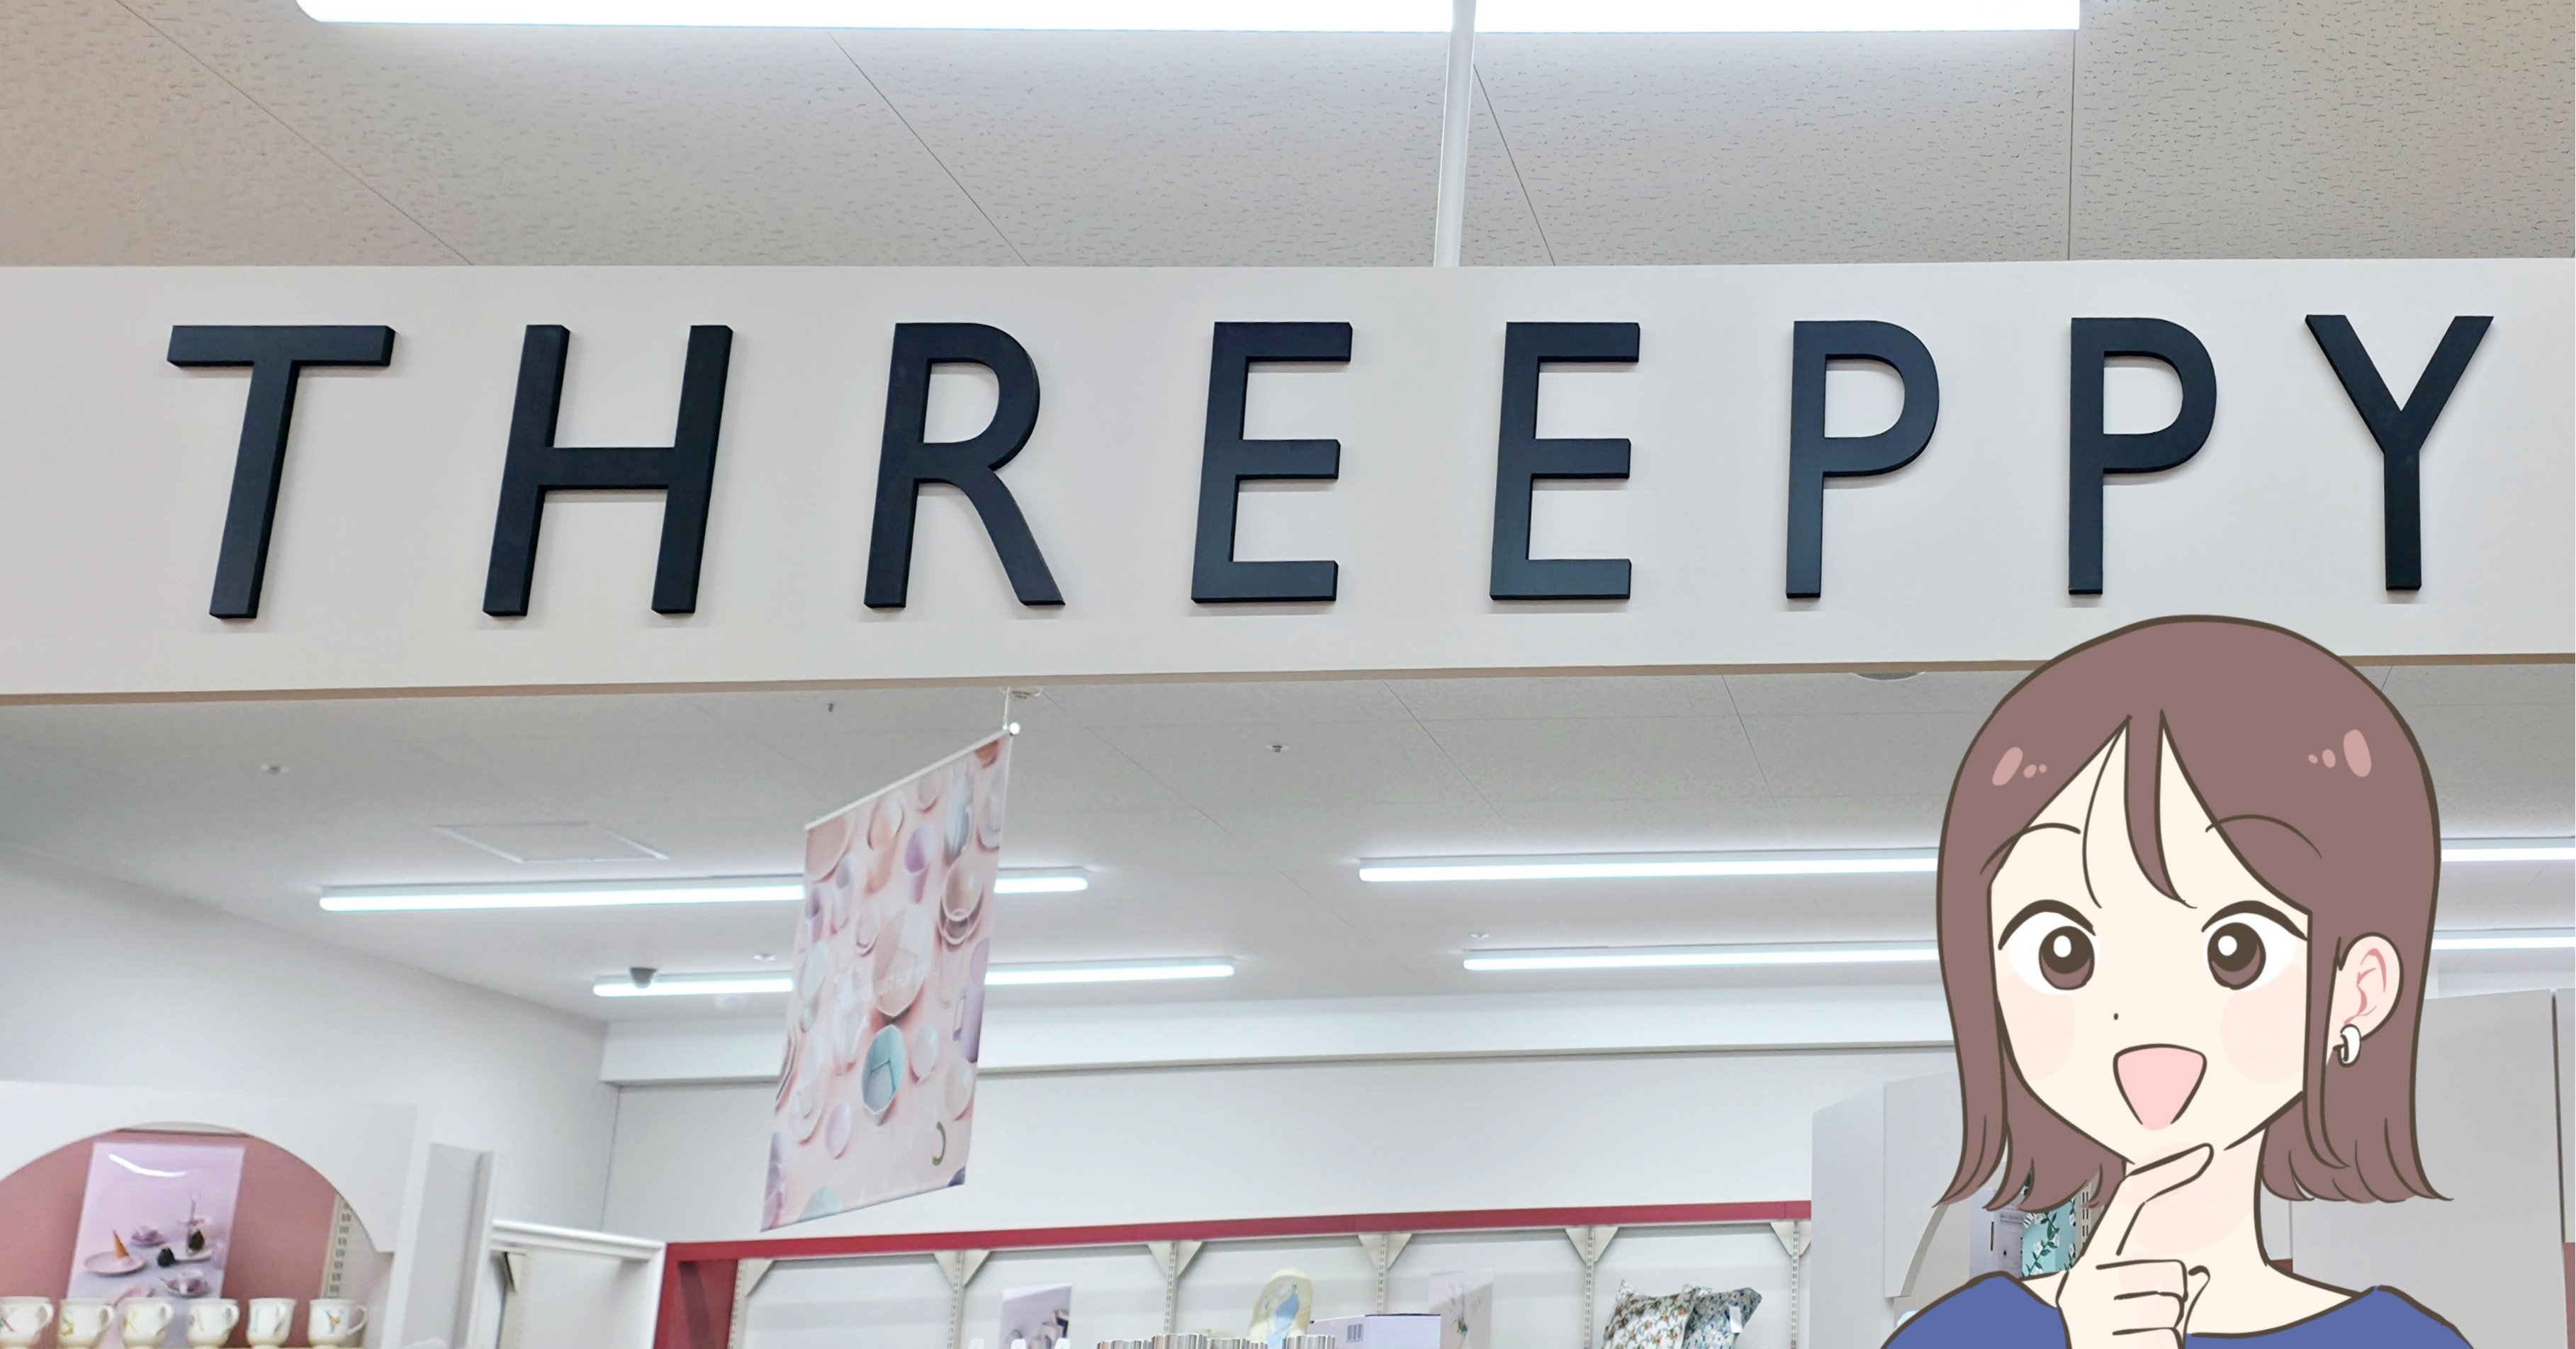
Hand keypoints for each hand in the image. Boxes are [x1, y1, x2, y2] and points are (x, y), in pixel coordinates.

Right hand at [2054, 1145, 2214, 1347]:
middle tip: (2151, 1318)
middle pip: (2173, 1272)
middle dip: (2177, 1300)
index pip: (2128, 1202)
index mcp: (2090, 1260)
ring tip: (2144, 1337)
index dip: (2164, 1174)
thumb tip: (2199, 1275)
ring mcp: (2091, 1313)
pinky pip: (2168, 1340)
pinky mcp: (2104, 1345)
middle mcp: (2084, 1279)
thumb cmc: (2117, 1340)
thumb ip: (2165, 1288)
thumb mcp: (2136, 1308)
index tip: (2203, 1150)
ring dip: (2172, 1329)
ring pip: (2174, 1307)